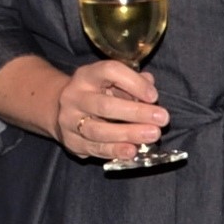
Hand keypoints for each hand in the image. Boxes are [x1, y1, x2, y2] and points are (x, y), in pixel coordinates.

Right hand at [54, 59, 169, 163]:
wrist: (61, 110)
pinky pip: (94, 149)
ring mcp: (69, 120)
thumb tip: (150, 85)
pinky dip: (114, 151)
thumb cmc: (98, 93)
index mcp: (87, 75)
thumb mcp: (113, 82)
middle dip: (136, 113)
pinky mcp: (70, 141)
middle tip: (162, 119)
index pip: (110, 71)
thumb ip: (133, 82)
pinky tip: (132, 151)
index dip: (134, 83)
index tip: (154, 96)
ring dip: (128, 134)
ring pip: (98, 130)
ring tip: (152, 135)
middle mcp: (74, 96)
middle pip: (105, 105)